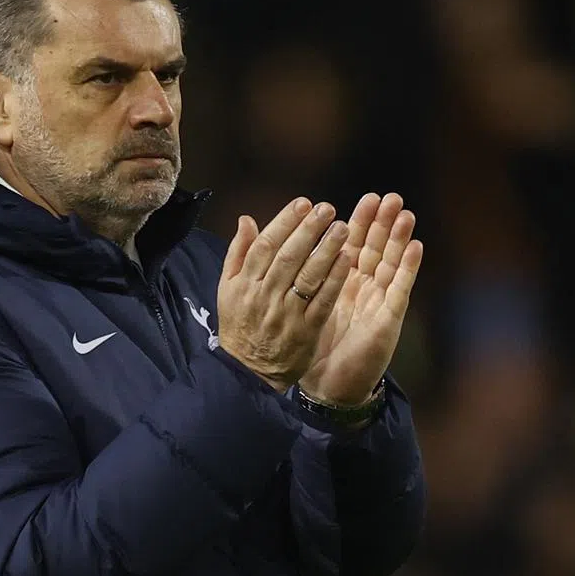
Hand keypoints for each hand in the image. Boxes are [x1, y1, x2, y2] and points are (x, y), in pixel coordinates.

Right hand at [217, 197, 351, 392]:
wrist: (247, 372)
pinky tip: (346, 260)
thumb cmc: (239, 325)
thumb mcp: (228, 289)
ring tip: (343, 228)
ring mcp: (286, 314)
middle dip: (309, 230)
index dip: (285, 222)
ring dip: (326, 250)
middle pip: (288, 257)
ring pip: (307, 277)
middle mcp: (265, 296)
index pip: (266, 246)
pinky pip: (322, 301)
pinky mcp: (306, 331)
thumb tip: (247, 219)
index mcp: (245, 284)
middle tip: (327, 209)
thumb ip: (238, 253)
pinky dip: (333, 280)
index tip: (303, 203)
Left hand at [298, 193, 422, 405]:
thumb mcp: (297, 306)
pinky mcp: (388, 318)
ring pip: (391, 262)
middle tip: (388, 196)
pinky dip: (409, 268)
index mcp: (340, 281)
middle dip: (381, 222)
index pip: (351, 244)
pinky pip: (400, 289)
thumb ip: (291, 274)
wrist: (328, 384)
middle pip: (375, 248)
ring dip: (399, 237)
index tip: (364, 198)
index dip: (358, 222)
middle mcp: (362, 287)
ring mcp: (378, 300)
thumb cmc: (312, 346)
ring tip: (404, 213)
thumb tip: (275, 244)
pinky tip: (416, 247)